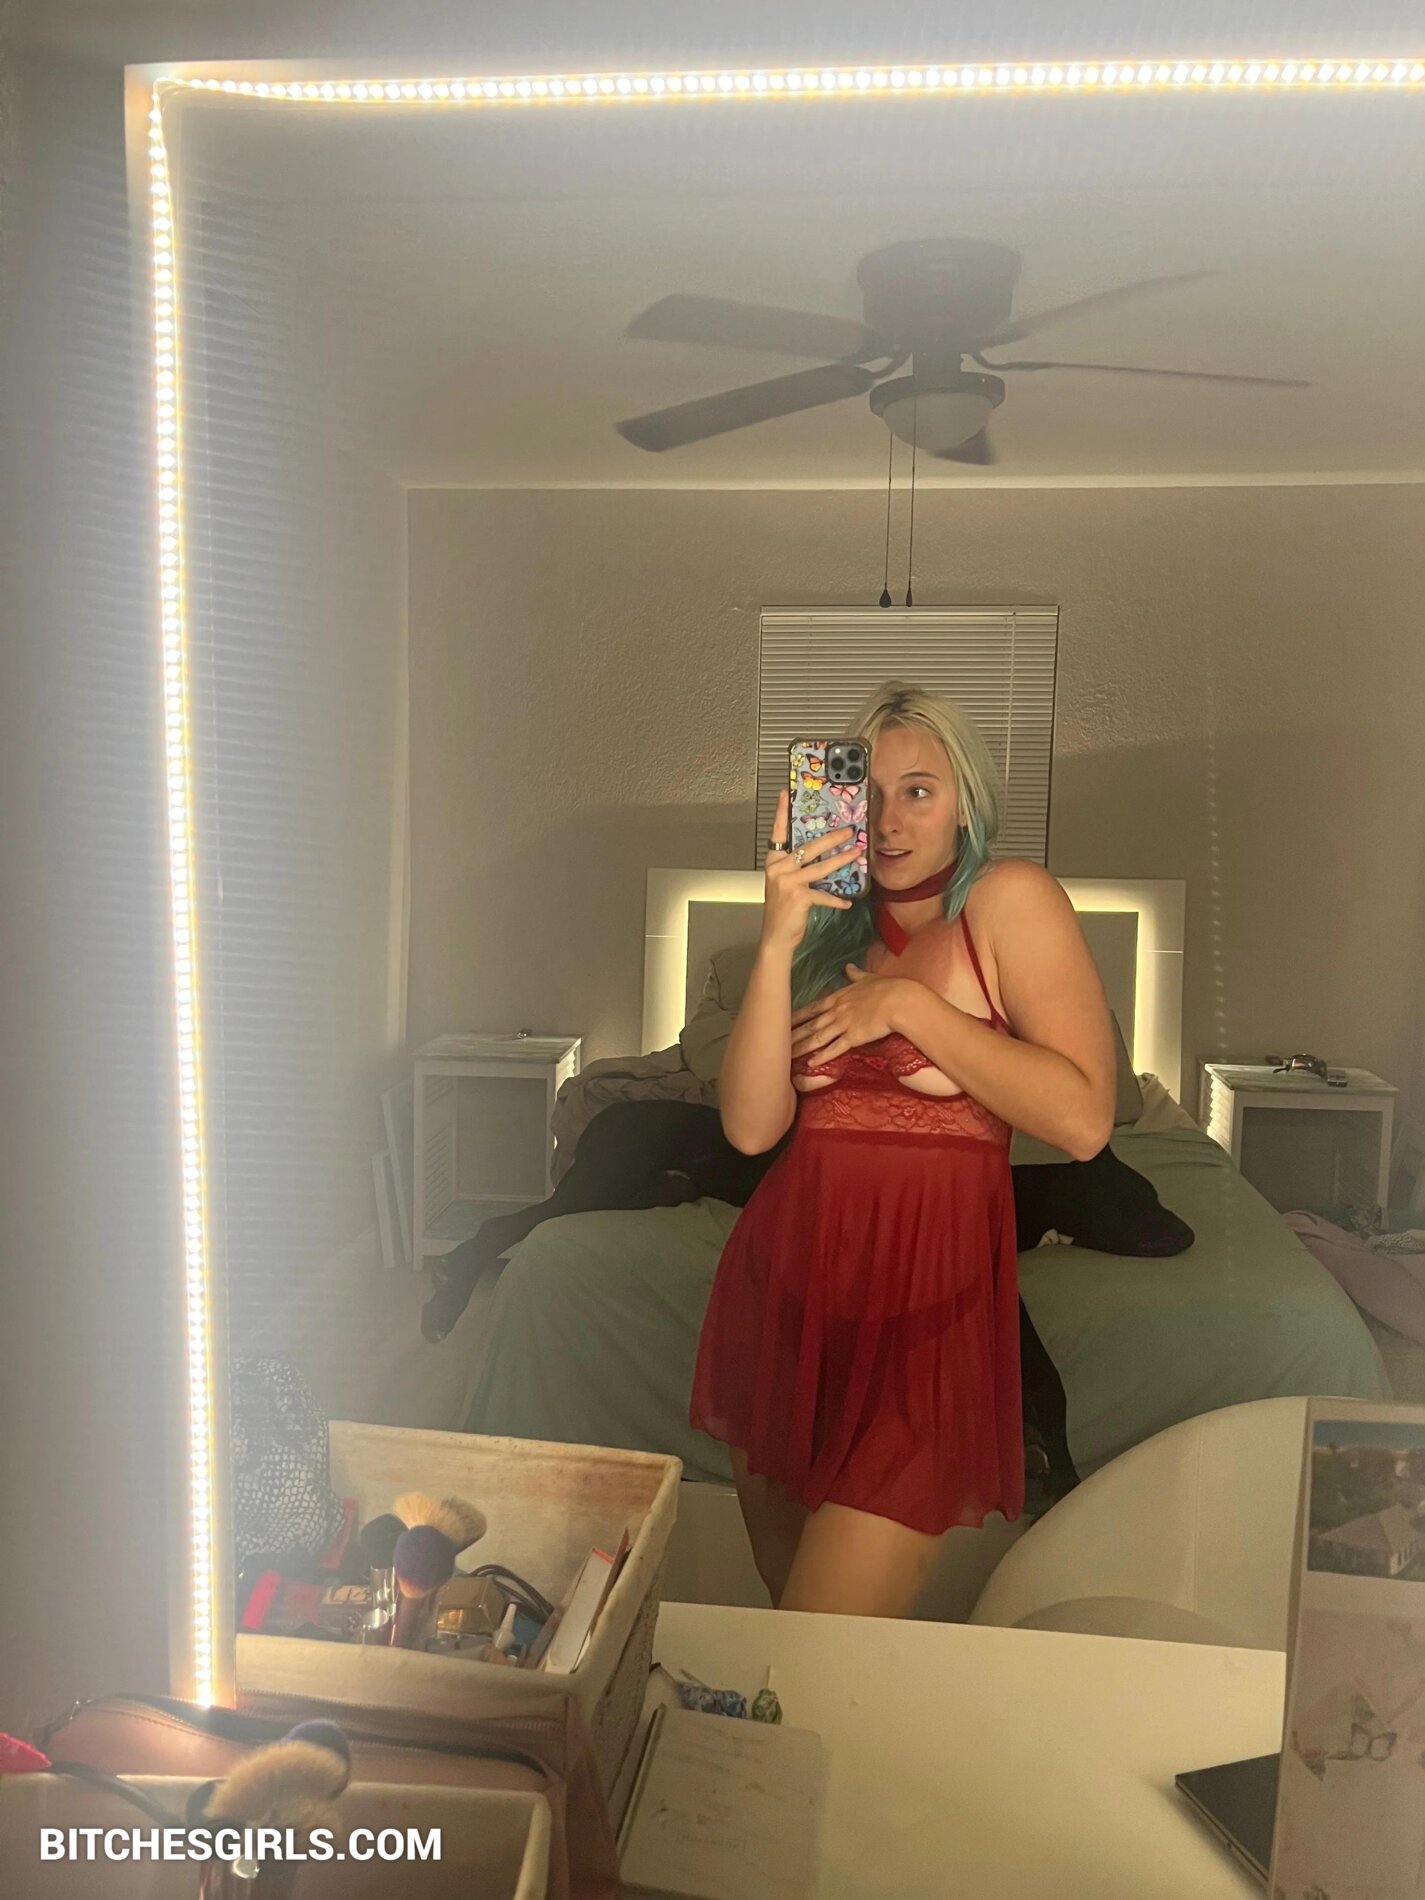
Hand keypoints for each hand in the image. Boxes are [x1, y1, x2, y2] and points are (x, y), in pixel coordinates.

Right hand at [759, 790, 859, 952]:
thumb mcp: (785, 884)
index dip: (782, 813)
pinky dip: (837, 899)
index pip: (778, 833)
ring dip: (842, 860)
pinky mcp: (799, 896)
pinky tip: (847, 901)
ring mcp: (788, 882)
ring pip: (821, 867)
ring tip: (856, 854)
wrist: (776, 937)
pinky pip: (824, 895)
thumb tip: (821, 855)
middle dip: (831, 838)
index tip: (785, 794)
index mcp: (774, 862)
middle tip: (848, 830)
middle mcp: (779, 868)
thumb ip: (797, 869)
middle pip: (809, 847)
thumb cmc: (782, 911)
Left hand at [790, 964, 911, 1065]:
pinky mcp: (854, 1037)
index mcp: (839, 997)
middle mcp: (837, 1011)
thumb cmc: (888, 988)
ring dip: (802, 1047)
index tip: (781, 1020)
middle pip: (810, 1025)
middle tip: (774, 1042)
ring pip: (818, 1038)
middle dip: (791, 1034)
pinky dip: (822, 1056)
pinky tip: (811, 1063)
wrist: (900, 1000)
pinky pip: (835, 1049)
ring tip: (786, 1056)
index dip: (796, 1016)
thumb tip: (848, 966)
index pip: (812, 1008)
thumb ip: (855, 975)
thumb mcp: (868, 978)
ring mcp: (844, 1024)